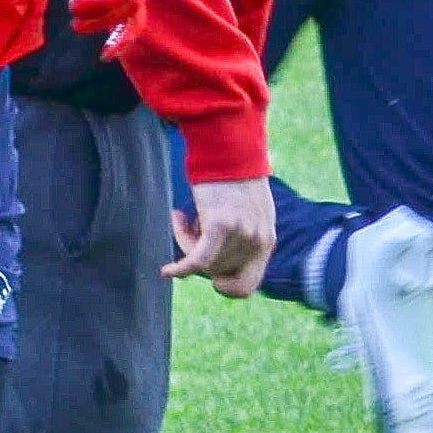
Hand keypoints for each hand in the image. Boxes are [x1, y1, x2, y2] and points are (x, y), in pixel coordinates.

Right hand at [164, 173, 274, 295]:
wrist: (228, 146)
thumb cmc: (231, 175)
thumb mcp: (249, 212)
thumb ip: (242, 237)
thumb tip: (215, 263)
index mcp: (266, 241)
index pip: (247, 287)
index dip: (222, 284)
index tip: (207, 267)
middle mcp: (257, 241)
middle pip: (217, 274)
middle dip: (198, 258)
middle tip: (188, 228)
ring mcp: (241, 234)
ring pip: (204, 263)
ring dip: (185, 243)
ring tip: (181, 216)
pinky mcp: (221, 224)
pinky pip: (197, 260)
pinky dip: (180, 269)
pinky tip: (166, 271)